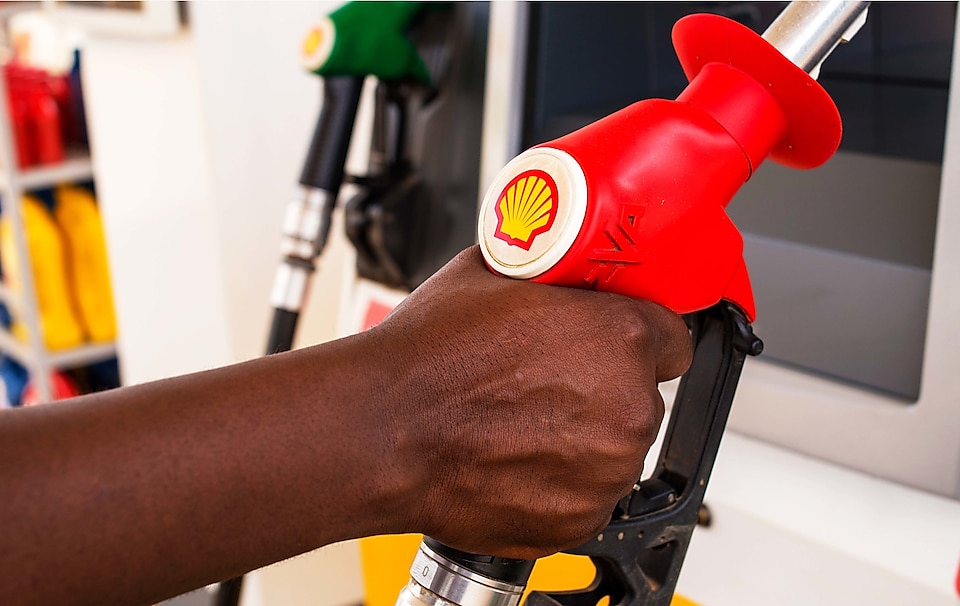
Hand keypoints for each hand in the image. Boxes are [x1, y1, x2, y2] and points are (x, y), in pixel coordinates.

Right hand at [367, 246, 692, 558]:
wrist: (380, 431)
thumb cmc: (427, 357)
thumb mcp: (495, 272)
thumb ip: (553, 273)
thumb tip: (562, 266)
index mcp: (621, 338)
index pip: (673, 340)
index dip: (640, 340)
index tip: (616, 346)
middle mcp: (626, 407)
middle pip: (642, 396)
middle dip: (604, 389)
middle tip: (546, 382)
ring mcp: (606, 470)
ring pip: (616, 448)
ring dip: (584, 437)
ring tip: (520, 422)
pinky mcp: (578, 518)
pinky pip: (587, 493)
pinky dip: (561, 481)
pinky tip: (514, 456)